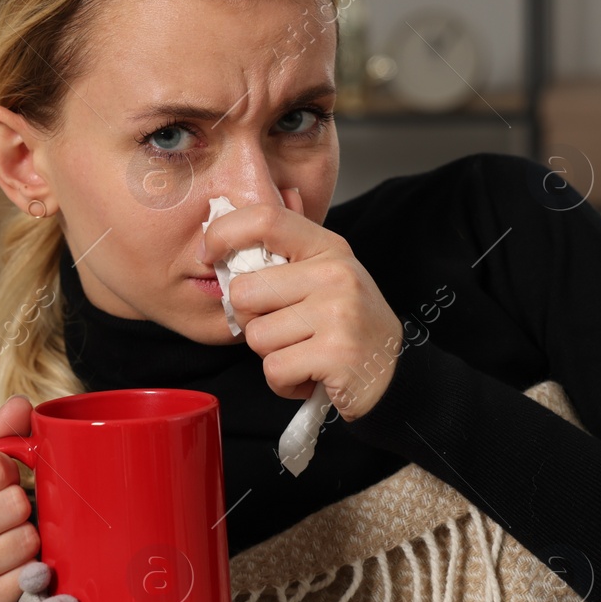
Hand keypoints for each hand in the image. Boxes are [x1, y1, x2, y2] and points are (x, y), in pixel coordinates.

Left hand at [199, 188, 404, 421]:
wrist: (392, 377)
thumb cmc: (348, 328)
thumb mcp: (326, 280)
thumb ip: (285, 258)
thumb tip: (227, 232)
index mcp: (328, 249)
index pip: (265, 219)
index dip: (223, 231)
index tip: (207, 254)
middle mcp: (336, 275)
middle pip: (245, 291)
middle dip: (251, 320)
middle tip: (284, 331)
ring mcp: (338, 313)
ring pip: (256, 336)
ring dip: (272, 356)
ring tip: (303, 354)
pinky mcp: (335, 354)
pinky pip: (274, 370)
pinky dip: (284, 383)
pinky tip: (309, 376)